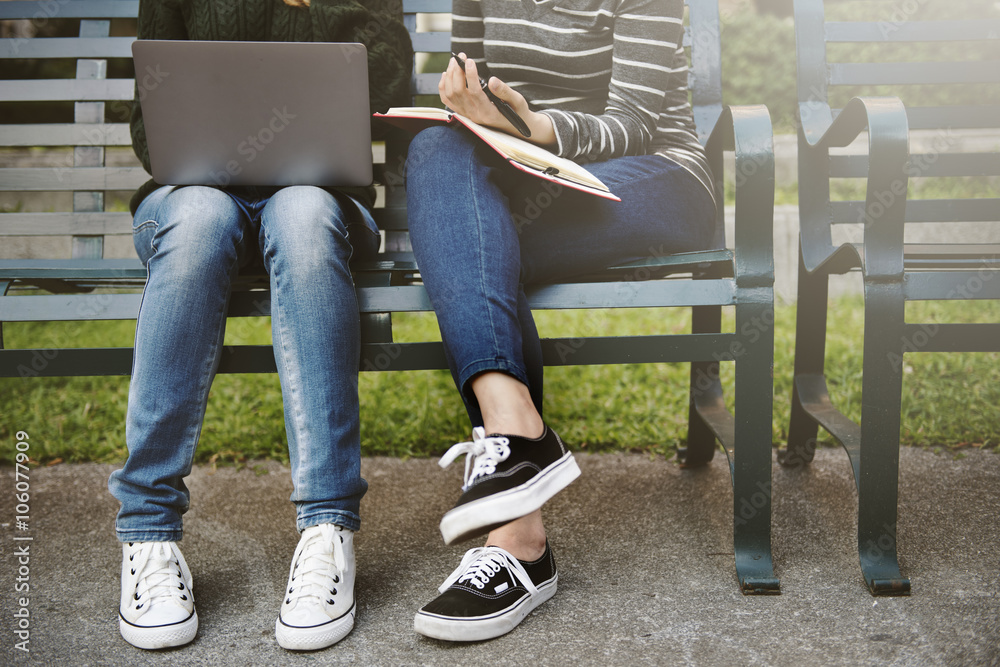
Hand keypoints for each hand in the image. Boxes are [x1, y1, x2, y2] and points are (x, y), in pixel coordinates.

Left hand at [438, 53, 555, 146]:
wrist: (514, 126)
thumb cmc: (517, 111)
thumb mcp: (517, 101)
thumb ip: (504, 91)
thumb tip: (492, 80)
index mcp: (489, 113)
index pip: (475, 92)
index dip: (470, 75)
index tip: (470, 61)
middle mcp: (475, 115)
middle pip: (459, 92)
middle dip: (457, 71)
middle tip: (461, 57)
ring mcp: (468, 115)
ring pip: (451, 95)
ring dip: (450, 76)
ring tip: (454, 62)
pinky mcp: (464, 112)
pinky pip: (447, 101)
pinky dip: (444, 87)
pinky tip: (446, 75)